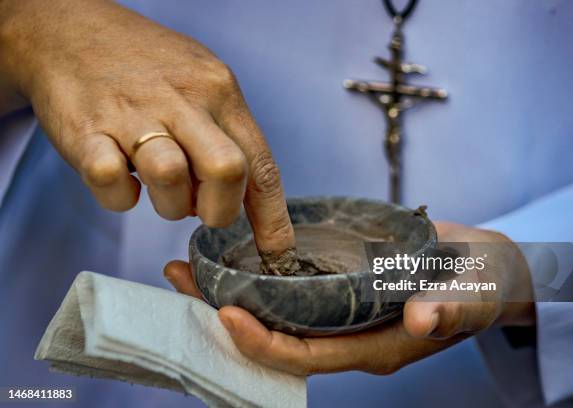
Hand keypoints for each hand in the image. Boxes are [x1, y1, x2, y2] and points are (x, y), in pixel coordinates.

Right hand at [0, 0, 293, 252]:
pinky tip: (119, 175)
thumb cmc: (146, 68)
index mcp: (219, 91)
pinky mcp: (87, 129)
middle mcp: (183, 99)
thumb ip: (225, 135)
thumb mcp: (200, 83)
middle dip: (219, 211)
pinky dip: (119, 197)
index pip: (261, 164)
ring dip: (169, 204)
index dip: (273, 219)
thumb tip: (240, 199)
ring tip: (159, 188)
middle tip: (202, 210)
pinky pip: (112, 182)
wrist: (70, 30)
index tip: (276, 253)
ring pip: (171, 178)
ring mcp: (134, 112)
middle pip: (227, 171)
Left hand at [164, 222, 535, 375]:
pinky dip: (258, 273)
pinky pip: (289, 288)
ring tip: (190, 265)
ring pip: (275, 313)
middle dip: (226, 316)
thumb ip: (452, 309)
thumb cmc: (482, 284)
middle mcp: (348, 334)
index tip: (225, 313)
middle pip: (276, 337)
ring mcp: (341, 310)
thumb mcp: (476, 295)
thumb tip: (423, 320)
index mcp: (374, 347)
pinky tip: (233, 249)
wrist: (483, 267)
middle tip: (181, 281)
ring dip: (231, 291)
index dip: (264, 343)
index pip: (307, 357)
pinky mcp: (338, 284)